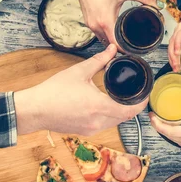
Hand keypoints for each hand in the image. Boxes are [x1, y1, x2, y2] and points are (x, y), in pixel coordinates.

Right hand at [14, 45, 147, 135]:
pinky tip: (104, 106)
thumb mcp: (78, 72)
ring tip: (121, 98)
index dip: (141, 103)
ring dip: (120, 112)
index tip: (145, 94)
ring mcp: (91, 129)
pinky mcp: (84, 132)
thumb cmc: (54, 91)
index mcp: (99, 106)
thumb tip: (113, 50)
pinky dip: (108, 116)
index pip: (130, 110)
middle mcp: (98, 121)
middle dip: (132, 106)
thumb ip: (99, 61)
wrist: (35, 110)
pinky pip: (103, 125)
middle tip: (135, 93)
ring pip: (114, 122)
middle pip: (124, 117)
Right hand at [73, 0, 155, 47]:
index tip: (133, 51)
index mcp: (106, 21)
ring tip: (122, 38)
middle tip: (131, 45)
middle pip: (109, 44)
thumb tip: (156, 4)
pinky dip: (105, 33)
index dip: (125, 50)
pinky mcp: (87, 20)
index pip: (115, 45)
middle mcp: (96, 25)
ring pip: (102, 39)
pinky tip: (111, 27)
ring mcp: (90, 23)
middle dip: (119, 46)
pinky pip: (97, 32)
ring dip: (111, 40)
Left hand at [149, 88, 180, 159]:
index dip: (157, 123)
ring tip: (160, 119)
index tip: (152, 115)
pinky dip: (172, 133)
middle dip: (157, 125)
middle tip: (153, 114)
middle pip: (166, 134)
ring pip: (171, 138)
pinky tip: (171, 126)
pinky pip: (177, 140)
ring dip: (164, 130)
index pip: (168, 131)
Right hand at [168, 0, 180, 70]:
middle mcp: (179, 31)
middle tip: (176, 66)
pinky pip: (172, 48)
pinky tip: (175, 64)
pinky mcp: (177, 39)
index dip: (178, 44)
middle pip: (172, 44)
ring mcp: (176, 35)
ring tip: (175, 69)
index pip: (179, 35)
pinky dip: (172, 56)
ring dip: (171, 58)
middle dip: (172, 56)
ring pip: (170, 47)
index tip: (178, 53)